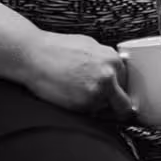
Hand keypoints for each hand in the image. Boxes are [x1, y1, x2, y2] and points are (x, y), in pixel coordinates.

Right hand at [18, 31, 137, 118]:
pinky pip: (90, 113)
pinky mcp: (82, 106)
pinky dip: (83, 109)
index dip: (119, 90)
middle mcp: (109, 76)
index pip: (127, 83)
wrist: (33, 56)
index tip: (114, 95)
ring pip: (105, 109)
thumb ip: (105, 61)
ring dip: (96, 107)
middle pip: (123, 102)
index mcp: (113, 60)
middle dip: (113, 104)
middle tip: (98, 100)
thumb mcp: (90, 47)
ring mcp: (97, 92)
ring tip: (77, 92)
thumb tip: (114, 72)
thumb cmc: (56, 50)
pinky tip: (70, 95)